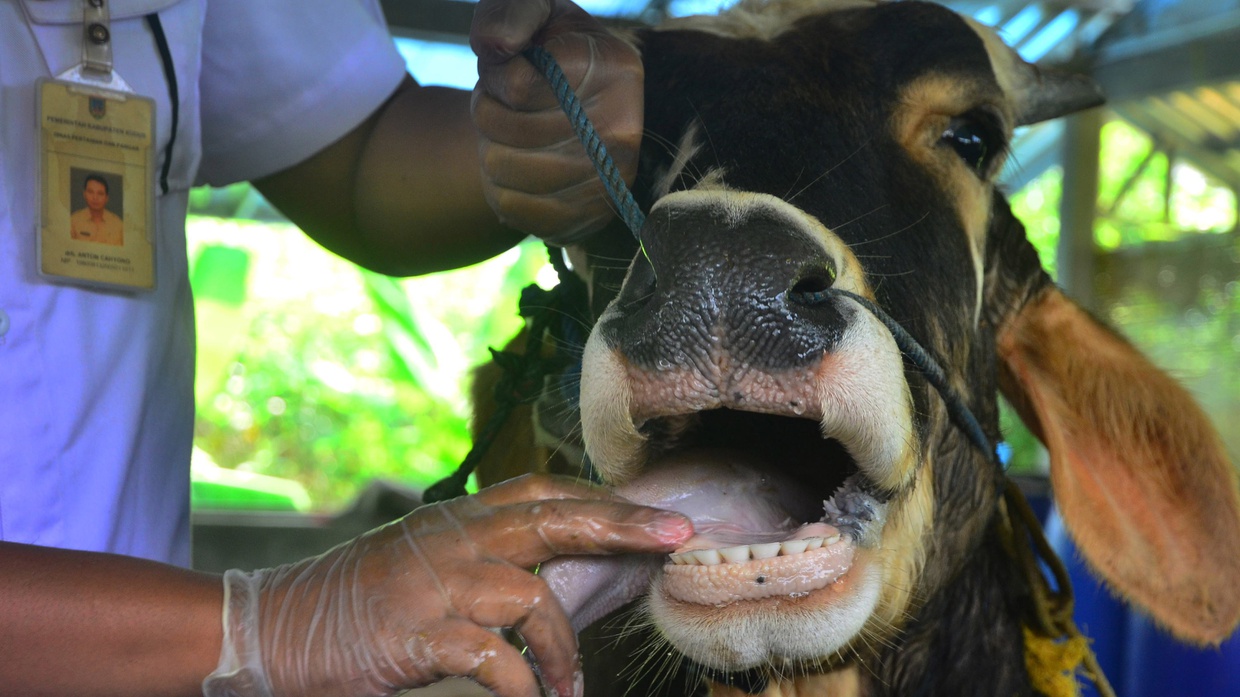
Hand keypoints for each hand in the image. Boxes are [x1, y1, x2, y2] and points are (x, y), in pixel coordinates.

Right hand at [202, 474, 691, 696]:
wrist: (268, 630)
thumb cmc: (352, 603)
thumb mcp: (421, 565)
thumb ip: (480, 559)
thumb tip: (546, 576)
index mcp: (455, 520)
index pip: (540, 490)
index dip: (600, 497)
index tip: (650, 510)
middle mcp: (451, 539)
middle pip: (552, 517)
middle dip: (621, 524)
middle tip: (678, 534)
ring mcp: (433, 584)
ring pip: (531, 596)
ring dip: (565, 648)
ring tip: (571, 688)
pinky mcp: (414, 634)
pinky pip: (492, 659)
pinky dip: (522, 686)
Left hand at [471, 0, 642, 244]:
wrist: (575, 108)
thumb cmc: (549, 52)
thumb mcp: (536, 11)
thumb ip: (513, 11)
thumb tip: (496, 45)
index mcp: (615, 70)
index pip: (519, 86)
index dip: (496, 77)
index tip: (508, 69)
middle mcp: (622, 130)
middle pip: (507, 132)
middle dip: (488, 112)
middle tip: (503, 104)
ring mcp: (608, 182)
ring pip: (503, 170)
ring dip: (490, 149)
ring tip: (509, 134)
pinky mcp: (586, 219)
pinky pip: (512, 209)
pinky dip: (500, 187)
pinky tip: (517, 168)